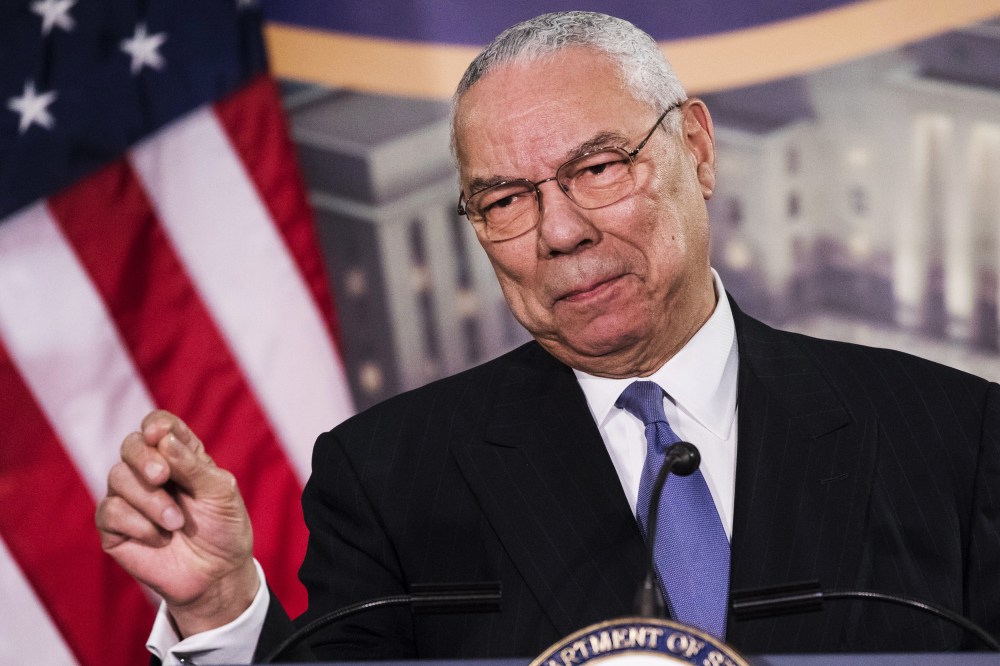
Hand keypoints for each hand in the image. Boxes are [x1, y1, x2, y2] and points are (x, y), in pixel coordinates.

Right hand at [95, 410, 258, 636]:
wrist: (217, 574)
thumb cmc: (223, 528)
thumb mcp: (220, 491)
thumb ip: (193, 465)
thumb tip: (163, 439)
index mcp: (180, 456)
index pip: (159, 425)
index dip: (156, 425)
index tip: (159, 435)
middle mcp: (151, 472)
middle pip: (131, 445)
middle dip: (144, 458)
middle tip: (162, 477)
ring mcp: (130, 498)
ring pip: (117, 477)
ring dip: (150, 500)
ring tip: (176, 523)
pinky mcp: (115, 527)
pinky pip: (110, 511)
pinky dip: (138, 523)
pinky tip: (160, 538)